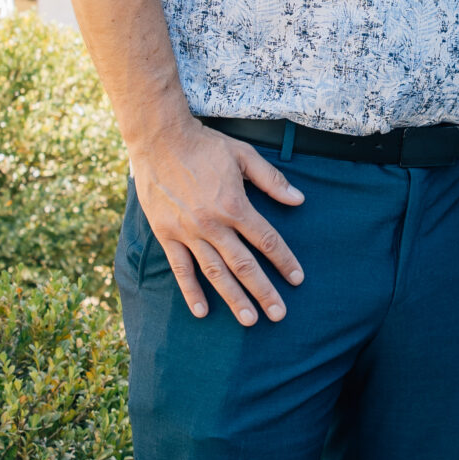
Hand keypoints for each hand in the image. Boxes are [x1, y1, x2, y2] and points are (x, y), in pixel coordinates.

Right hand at [132, 120, 304, 325]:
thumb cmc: (204, 145)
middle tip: (279, 315)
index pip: (266, 240)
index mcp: (235, 205)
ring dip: (233, 298)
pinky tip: (202, 311)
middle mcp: (213, 224)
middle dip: (264, 291)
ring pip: (215, 272)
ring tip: (249, 320)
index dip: (284, 261)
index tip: (296, 279)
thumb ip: (272, 180)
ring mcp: (188, 232)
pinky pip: (180, 268)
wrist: (159, 139)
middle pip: (244, 265)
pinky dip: (191, 291)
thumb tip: (299, 200)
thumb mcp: (243, 156)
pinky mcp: (167, 234)